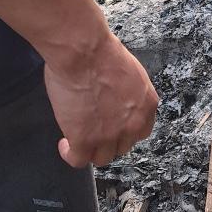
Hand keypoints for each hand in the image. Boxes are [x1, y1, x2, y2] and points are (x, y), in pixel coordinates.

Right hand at [44, 32, 158, 166]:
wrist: (84, 51)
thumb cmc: (101, 51)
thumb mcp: (129, 72)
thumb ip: (127, 92)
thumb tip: (114, 98)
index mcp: (146, 105)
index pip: (141, 131)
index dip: (124, 131)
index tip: (114, 128)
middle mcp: (133, 124)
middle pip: (122, 146)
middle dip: (108, 140)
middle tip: (93, 130)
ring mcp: (109, 135)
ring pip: (102, 158)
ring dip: (90, 150)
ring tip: (78, 139)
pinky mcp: (85, 140)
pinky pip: (79, 160)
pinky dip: (70, 154)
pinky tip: (65, 144)